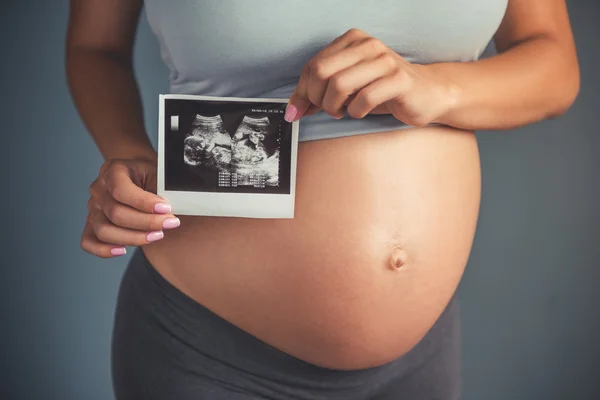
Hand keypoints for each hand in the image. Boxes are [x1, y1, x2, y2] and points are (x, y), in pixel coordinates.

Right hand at [82, 157, 179, 257]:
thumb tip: (175, 210)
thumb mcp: (159, 176)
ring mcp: (93, 207)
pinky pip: (89, 241)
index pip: (122, 191)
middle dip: (147, 222)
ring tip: (156, 235)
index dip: (145, 203)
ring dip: (133, 238)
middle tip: (170, 223)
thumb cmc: (151, 176)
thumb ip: (164, 190)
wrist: (142, 176)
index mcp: (113, 171)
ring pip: (104, 230)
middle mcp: (99, 189)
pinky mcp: (92, 224)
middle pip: (116, 214)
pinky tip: (123, 250)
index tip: (167, 209)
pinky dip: (103, 249)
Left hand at [285, 28, 459, 126]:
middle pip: (321, 72)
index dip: (302, 92)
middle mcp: (368, 45)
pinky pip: (364, 99)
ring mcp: (384, 60)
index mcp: (352, 40)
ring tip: (344, 111)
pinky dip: (356, 112)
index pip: (312, 65)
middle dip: (317, 99)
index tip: (299, 111)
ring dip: (335, 107)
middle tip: (329, 110)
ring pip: (339, 85)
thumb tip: (294, 109)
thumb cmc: (383, 90)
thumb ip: (321, 91)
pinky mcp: (399, 80)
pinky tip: (361, 111)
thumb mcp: (348, 86)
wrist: (427, 93)